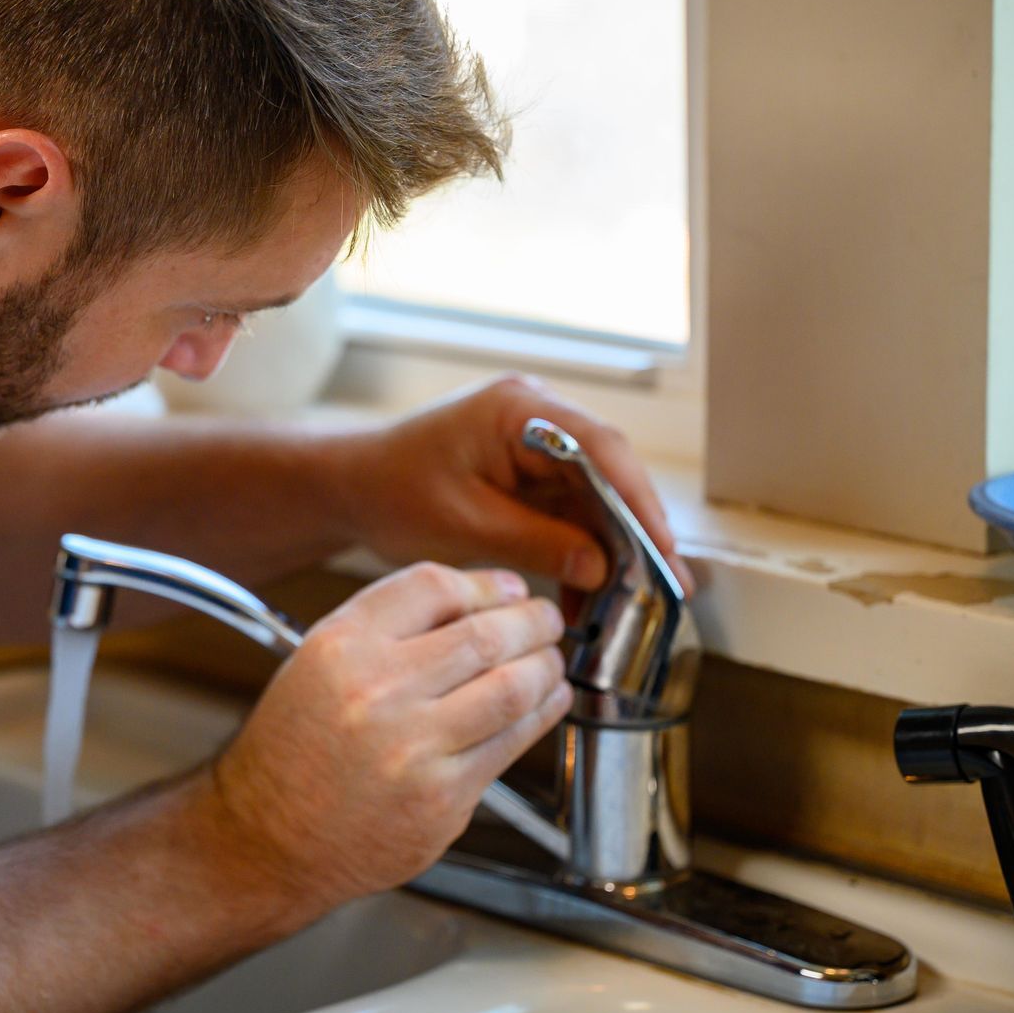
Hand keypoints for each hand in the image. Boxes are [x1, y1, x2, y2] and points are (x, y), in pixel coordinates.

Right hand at [204, 563, 570, 909]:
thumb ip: (385, 628)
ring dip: (545, 667)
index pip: (434, 587)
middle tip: (545, 620)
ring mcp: (413, 748)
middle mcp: (376, 691)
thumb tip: (475, 601)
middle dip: (532, 622)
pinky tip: (543, 705)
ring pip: (512, 688)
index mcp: (340, 646)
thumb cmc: (292, 751)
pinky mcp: (443, 798)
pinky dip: (539, 717)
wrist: (267, 836)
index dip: (484, 583)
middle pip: (485, 634)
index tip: (506, 589)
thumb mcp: (315, 663)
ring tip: (550, 660)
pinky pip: (510, 744)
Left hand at [326, 374, 691, 597]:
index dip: (639, 501)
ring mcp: (532, 443)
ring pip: (595, 497)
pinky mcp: (527, 472)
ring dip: (612, 548)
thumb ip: (536, 541)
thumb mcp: (465, 523)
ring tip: (634, 602)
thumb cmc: (390, 489)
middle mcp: (533, 417)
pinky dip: (582, 549)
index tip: (662, 549)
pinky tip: (591, 594)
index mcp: (516, 411)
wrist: (349, 487)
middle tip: (665, 587)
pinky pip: (570, 510)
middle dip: (636, 532)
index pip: (600, 449)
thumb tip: (600, 566)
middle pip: (608, 473)